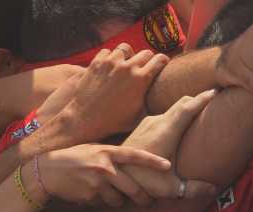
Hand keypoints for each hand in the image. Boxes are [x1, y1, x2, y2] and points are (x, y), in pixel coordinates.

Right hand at [38, 144, 170, 206]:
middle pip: (132, 188)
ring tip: (105, 191)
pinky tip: (89, 192)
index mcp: (107, 152)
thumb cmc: (73, 156)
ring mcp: (97, 184)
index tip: (167, 165)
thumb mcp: (93, 148)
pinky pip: (102, 203)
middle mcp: (104, 168)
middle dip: (142, 198)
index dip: (152, 161)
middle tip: (147, 201)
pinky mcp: (89, 197)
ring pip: (117, 200)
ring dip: (116, 199)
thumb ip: (111, 154)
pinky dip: (100, 201)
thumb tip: (131, 162)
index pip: (134, 155)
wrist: (48, 170)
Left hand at [41, 43, 168, 148]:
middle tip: (144, 66)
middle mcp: (127, 67)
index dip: (163, 61)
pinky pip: (108, 51)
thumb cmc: (114, 122)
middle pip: (145, 53)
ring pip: (125, 49)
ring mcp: (111, 62)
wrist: (85, 119)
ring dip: (128, 55)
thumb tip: (167, 104)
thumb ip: (153, 105)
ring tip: (126, 64)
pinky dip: (110, 57)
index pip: (160, 60)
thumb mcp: (140, 116)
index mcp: (141, 79)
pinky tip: (110, 66)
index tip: (162, 64)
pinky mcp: (97, 62)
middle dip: (147, 59)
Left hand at [122, 91, 217, 199]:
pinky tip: (178, 123)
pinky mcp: (142, 126)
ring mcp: (147, 122)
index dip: (203, 99)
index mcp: (166, 131)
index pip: (188, 108)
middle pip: (181, 103)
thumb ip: (193, 188)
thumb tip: (214, 190)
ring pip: (172, 108)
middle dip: (198, 99)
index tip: (216, 91)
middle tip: (213, 97)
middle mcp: (156, 122)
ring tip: (199, 110)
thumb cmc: (140, 179)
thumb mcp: (168, 188)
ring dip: (186, 107)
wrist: (111, 173)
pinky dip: (176, 114)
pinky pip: (164, 114)